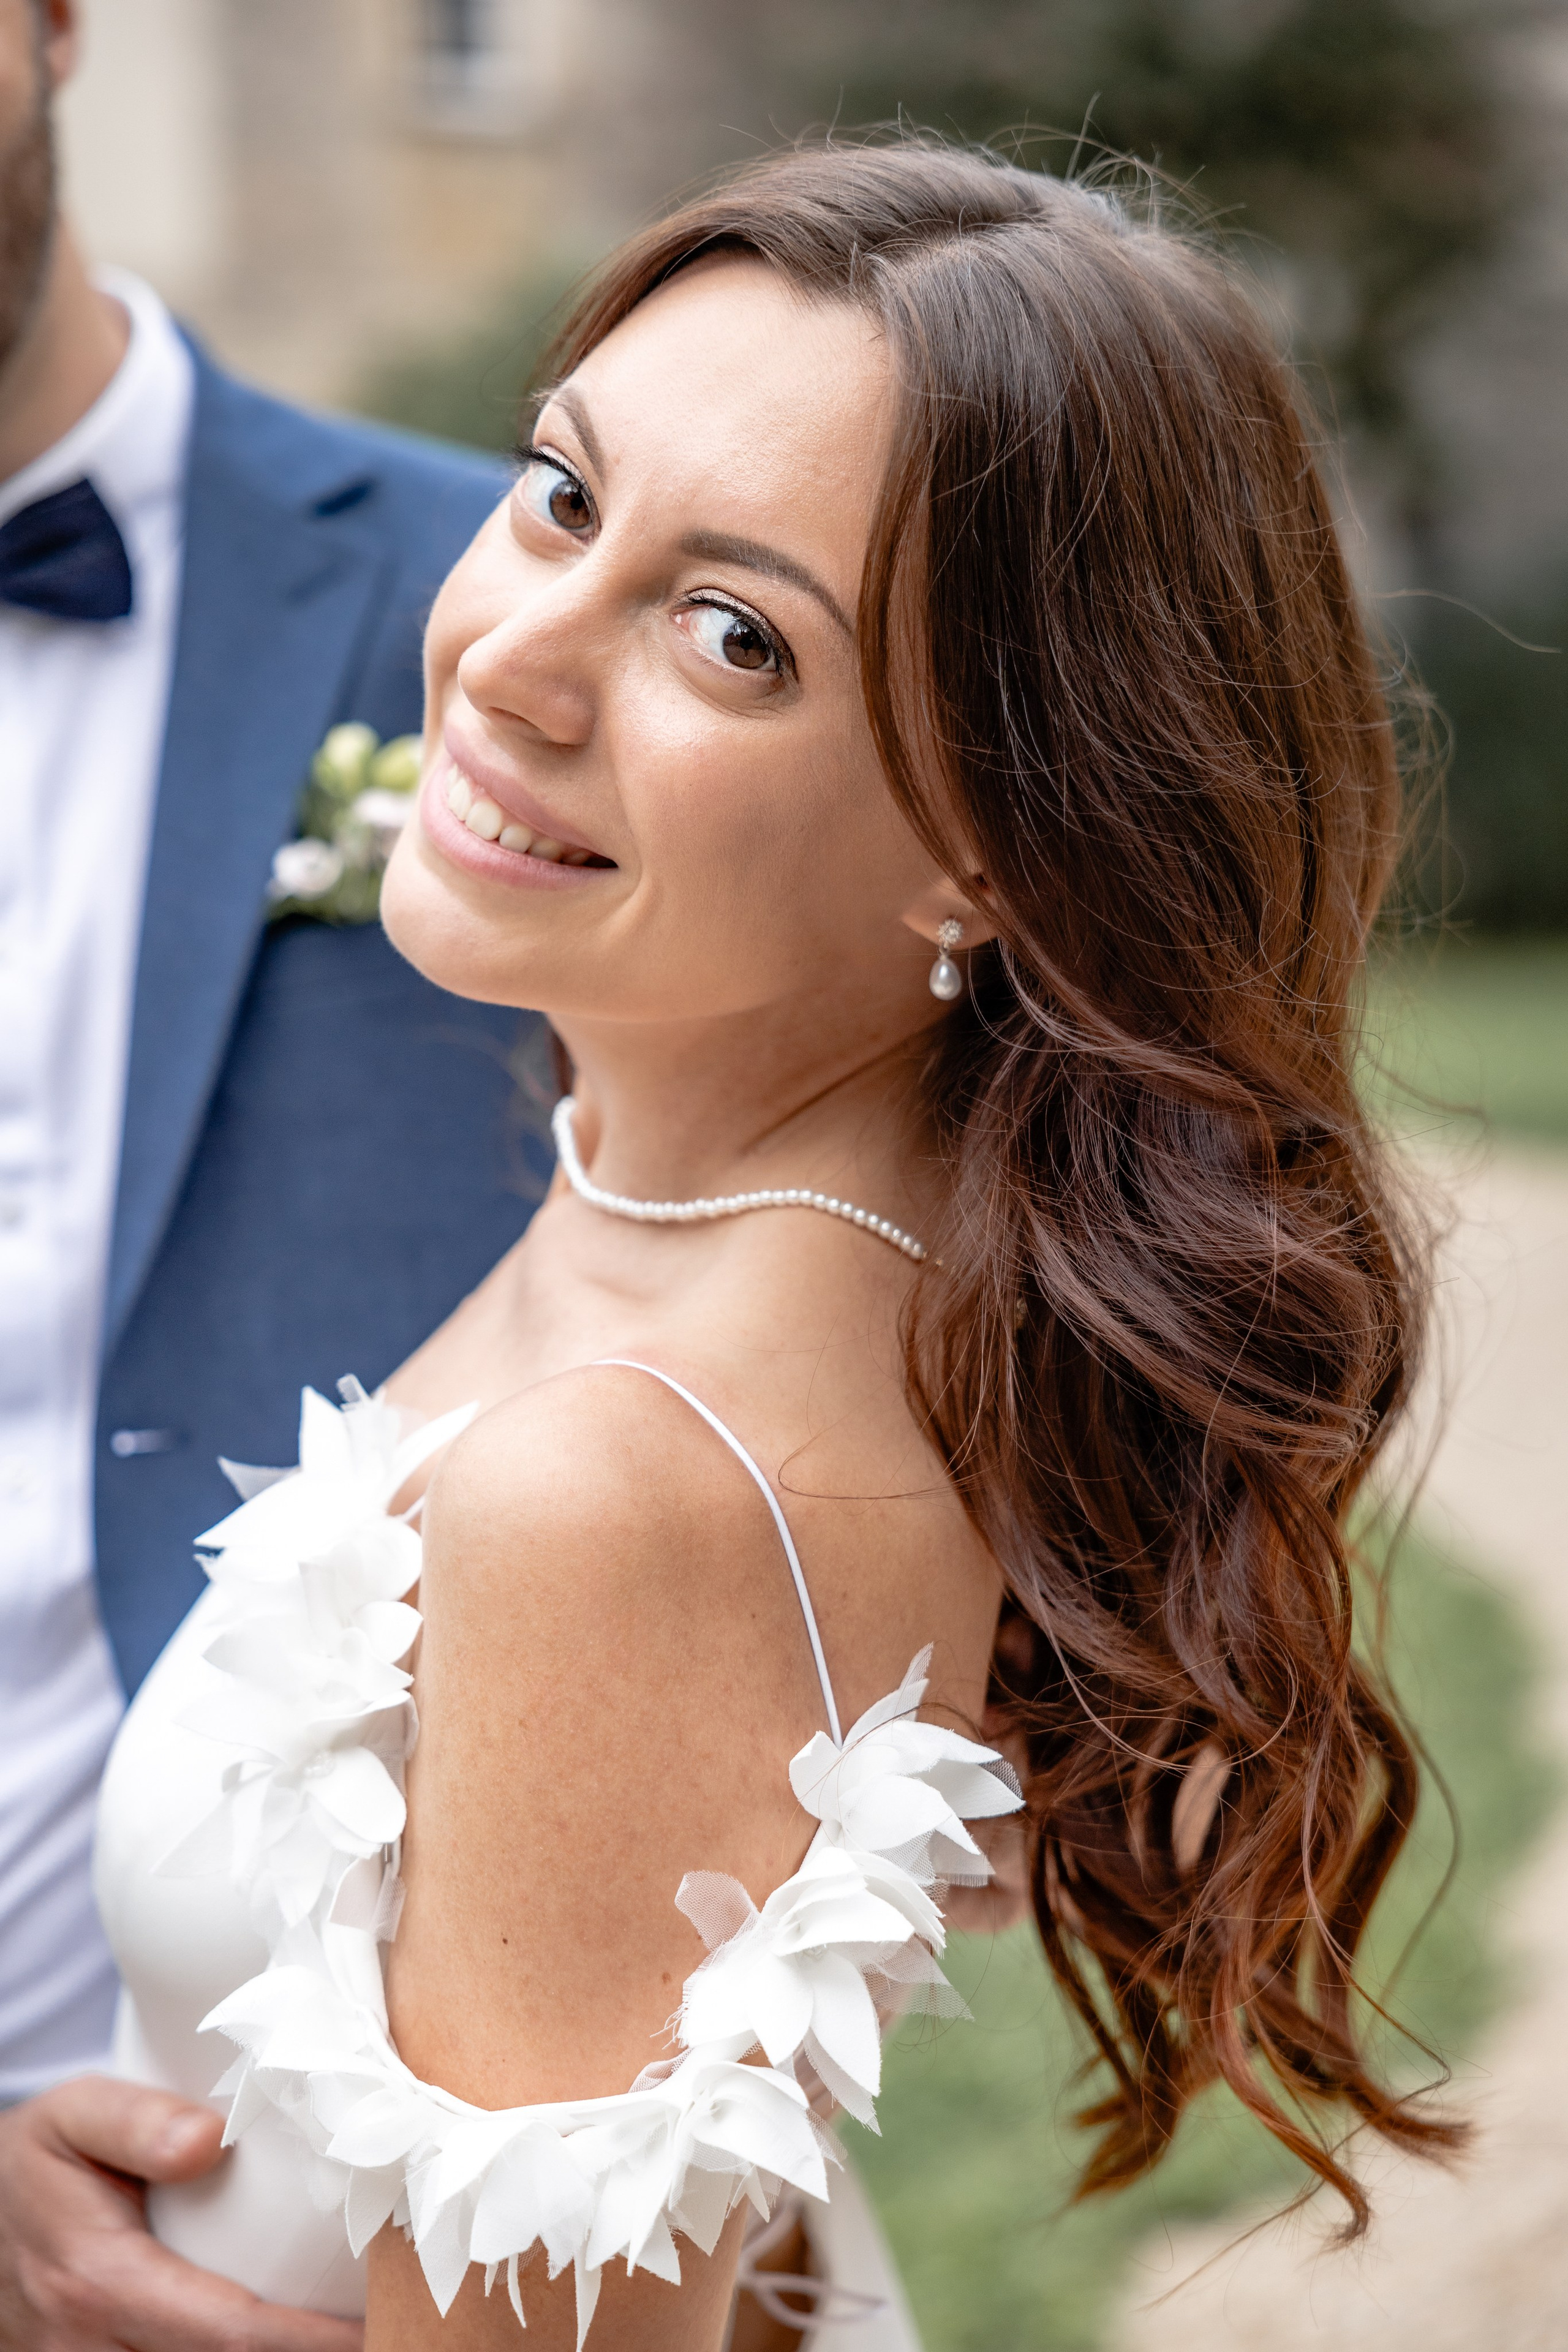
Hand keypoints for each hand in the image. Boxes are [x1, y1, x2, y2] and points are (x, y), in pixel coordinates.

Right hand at [0, 2075, 361, 2350]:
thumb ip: (135, 2121)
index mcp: (99, 2285)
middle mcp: (92, 2350)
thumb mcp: (72, 2116)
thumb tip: (209, 2139)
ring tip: (349, 2336)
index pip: (229, 2334)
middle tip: (386, 2333)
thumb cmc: (36, 2162)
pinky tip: (284, 2339)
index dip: (310, 2342)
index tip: (375, 2330)